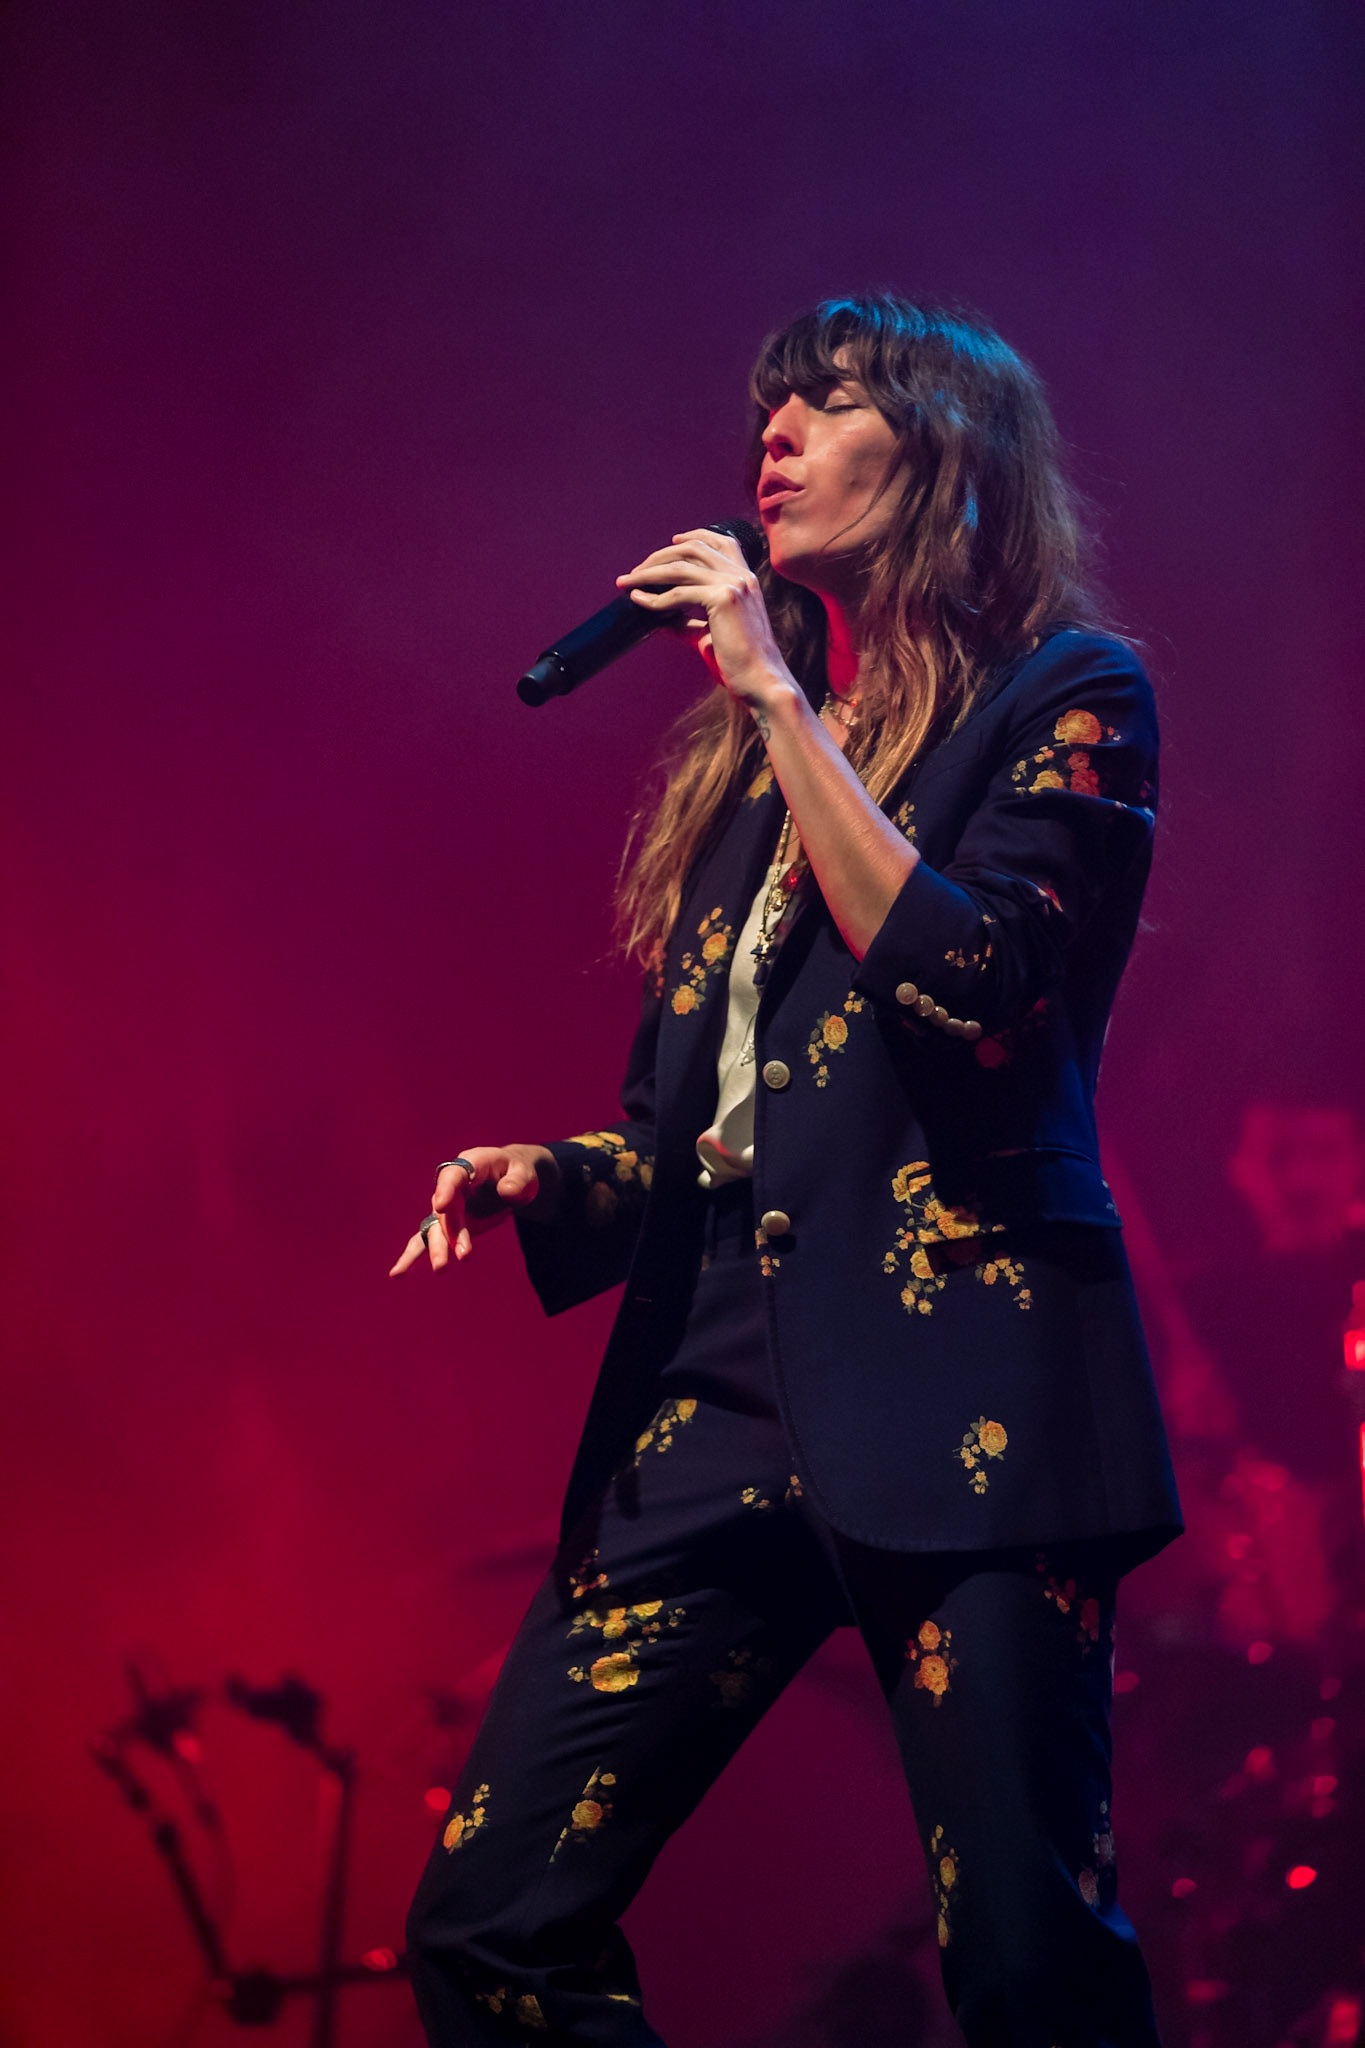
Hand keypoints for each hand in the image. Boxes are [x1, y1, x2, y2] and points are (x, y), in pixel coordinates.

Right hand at [389, 1144, 559, 1275]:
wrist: (510, 1179)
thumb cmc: (517, 1172)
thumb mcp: (524, 1172)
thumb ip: (518, 1181)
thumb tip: (507, 1193)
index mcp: (469, 1165)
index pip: (453, 1176)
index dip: (446, 1190)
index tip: (441, 1206)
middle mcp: (451, 1186)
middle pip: (445, 1210)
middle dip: (452, 1233)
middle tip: (464, 1255)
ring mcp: (447, 1207)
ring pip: (436, 1228)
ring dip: (438, 1249)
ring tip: (441, 1269)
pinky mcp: (448, 1225)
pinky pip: (429, 1240)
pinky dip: (413, 1256)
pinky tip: (398, 1274)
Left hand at [615, 528, 796, 711]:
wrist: (762, 682)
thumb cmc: (740, 662)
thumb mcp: (711, 635)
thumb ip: (688, 623)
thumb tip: (660, 620)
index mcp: (746, 579)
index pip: (722, 542)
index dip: (695, 536)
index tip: (671, 542)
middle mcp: (742, 576)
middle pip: (693, 549)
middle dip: (660, 556)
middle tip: (635, 572)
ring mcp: (734, 584)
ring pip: (681, 567)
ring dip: (648, 573)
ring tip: (627, 582)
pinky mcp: (724, 599)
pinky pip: (679, 593)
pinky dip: (654, 597)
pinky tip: (639, 600)